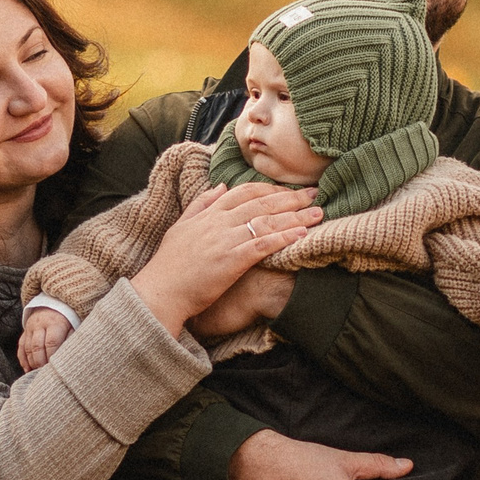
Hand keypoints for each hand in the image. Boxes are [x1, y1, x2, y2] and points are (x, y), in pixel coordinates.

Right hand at [17, 308, 72, 371]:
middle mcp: (40, 325)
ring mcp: (30, 328)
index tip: (54, 368)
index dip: (51, 357)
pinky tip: (28, 369)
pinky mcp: (25, 332)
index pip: (51, 343)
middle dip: (40, 362)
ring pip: (27, 348)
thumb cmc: (67, 319)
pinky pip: (21, 347)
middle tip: (45, 373)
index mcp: (55, 323)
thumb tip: (69, 355)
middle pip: (37, 347)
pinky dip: (23, 360)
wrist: (54, 303)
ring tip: (37, 374)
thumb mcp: (73, 326)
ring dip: (32, 363)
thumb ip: (72, 339)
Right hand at [129, 184, 319, 332]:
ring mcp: (225, 240)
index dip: (270, 189)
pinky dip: (284, 237)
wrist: (160, 292)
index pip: (244, 192)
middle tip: (314, 194)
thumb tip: (220, 187)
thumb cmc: (169, 265)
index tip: (289, 190)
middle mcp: (218, 222)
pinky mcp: (231, 260)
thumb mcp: (181, 227)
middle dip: (291, 198)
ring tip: (318, 213)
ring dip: (295, 216)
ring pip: (267, 221)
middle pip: (261, 203)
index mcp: (208, 213)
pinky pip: (263, 244)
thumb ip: (201, 204)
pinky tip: (302, 234)